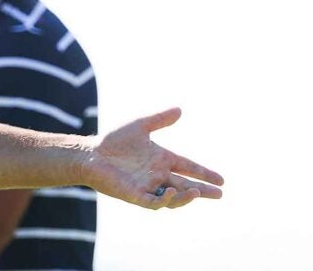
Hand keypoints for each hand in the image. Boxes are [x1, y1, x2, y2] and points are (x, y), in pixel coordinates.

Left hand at [83, 107, 223, 208]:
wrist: (90, 153)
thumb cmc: (113, 141)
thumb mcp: (139, 126)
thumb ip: (159, 120)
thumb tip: (180, 110)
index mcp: (162, 160)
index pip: (188, 168)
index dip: (204, 173)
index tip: (221, 179)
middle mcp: (158, 175)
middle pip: (186, 186)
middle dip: (203, 191)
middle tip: (219, 194)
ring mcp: (148, 187)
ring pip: (173, 197)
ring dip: (186, 197)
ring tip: (196, 192)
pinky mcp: (136, 195)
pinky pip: (154, 202)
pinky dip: (165, 199)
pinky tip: (172, 191)